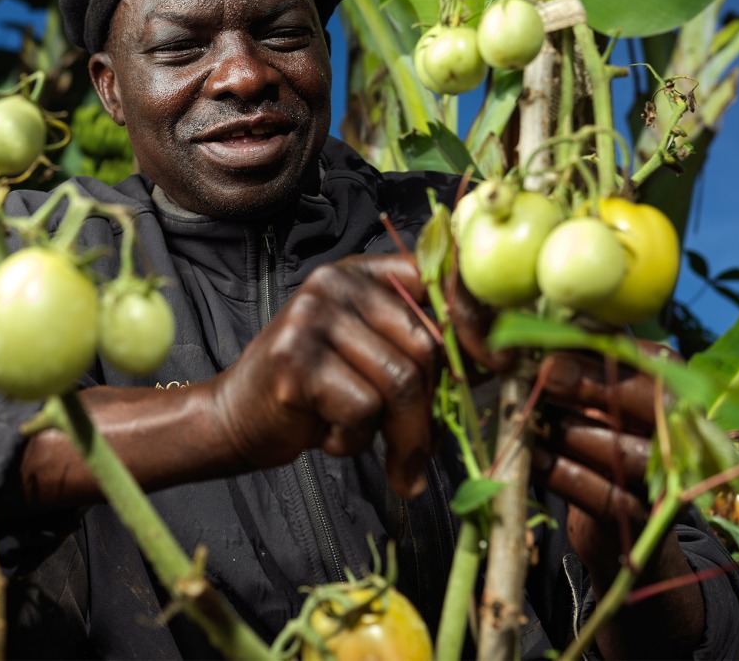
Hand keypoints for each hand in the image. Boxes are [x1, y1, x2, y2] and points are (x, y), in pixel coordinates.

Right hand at [206, 252, 498, 496]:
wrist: (236, 417)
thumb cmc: (317, 393)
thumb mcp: (372, 356)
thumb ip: (422, 347)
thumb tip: (502, 362)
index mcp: (362, 274)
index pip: (436, 277)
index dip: (478, 319)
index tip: (502, 363)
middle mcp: (335, 284)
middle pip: (425, 345)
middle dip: (433, 410)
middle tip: (420, 454)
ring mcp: (311, 318)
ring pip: (400, 382)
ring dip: (403, 438)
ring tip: (391, 464)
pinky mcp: (294, 360)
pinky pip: (362, 409)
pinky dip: (355, 441)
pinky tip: (328, 436)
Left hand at [531, 347, 704, 655]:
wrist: (615, 515)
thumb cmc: (601, 435)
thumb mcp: (598, 394)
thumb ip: (585, 360)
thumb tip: (542, 327)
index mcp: (676, 394)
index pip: (657, 362)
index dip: (608, 350)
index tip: (557, 346)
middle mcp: (683, 436)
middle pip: (653, 405)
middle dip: (594, 386)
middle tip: (545, 374)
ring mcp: (665, 482)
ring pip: (624, 452)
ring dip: (569, 432)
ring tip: (530, 418)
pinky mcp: (640, 519)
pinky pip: (601, 494)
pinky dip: (560, 472)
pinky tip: (531, 455)